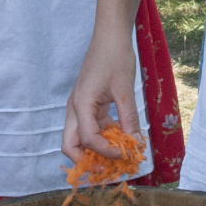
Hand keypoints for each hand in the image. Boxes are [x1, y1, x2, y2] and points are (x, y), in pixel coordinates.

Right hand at [63, 27, 143, 161]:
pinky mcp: (87, 105)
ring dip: (94, 151)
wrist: (110, 36)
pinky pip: (90, 128)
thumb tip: (135, 144)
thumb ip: (128, 118)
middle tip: (107, 168)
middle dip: (86, 160)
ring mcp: (79, 107)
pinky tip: (119, 140)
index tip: (125, 153)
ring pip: (78, 139)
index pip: (87, 138)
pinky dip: (102, 138)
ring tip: (116, 158)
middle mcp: (75, 108)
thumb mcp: (125, 89)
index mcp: (80, 104)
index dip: (105, 151)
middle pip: (70, 145)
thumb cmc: (115, 57)